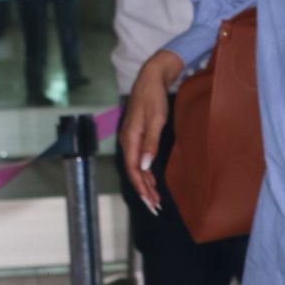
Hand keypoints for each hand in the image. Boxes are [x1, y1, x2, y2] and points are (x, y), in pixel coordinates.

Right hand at [118, 49, 183, 214]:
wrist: (151, 77)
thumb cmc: (153, 97)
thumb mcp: (156, 119)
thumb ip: (150, 143)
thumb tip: (145, 165)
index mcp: (130, 138)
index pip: (133, 168)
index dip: (141, 186)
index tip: (149, 200)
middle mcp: (127, 141)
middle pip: (134, 171)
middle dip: (143, 190)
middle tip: (154, 207)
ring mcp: (131, 139)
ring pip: (137, 166)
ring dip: (145, 183)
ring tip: (155, 199)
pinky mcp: (137, 136)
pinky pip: (139, 158)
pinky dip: (146, 171)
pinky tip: (152, 180)